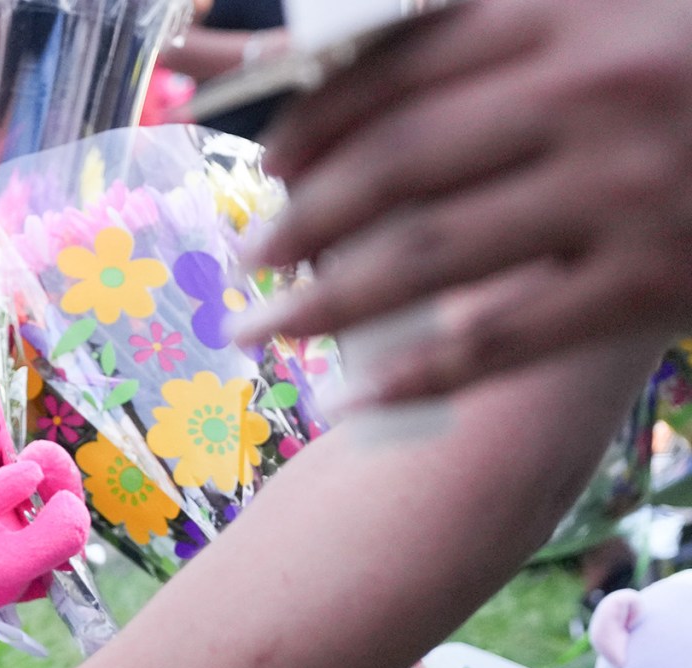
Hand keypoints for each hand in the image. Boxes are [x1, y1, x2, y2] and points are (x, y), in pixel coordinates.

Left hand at [238, 0, 691, 400]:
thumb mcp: (619, 15)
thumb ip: (495, 26)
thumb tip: (335, 62)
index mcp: (576, 9)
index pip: (400, 66)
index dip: (313, 118)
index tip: (265, 158)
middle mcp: (595, 93)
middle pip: (398, 164)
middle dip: (303, 218)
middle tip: (248, 253)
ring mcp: (626, 190)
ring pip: (428, 255)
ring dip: (324, 302)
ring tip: (260, 329)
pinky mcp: (650, 281)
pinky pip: (500, 337)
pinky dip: (415, 373)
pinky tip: (352, 398)